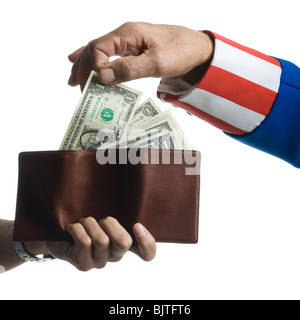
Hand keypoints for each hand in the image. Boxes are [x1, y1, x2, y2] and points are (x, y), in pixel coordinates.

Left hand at [45, 217, 155, 270]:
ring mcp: (100, 262)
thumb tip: (128, 196)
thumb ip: (117, 212)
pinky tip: (72, 228)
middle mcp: (115, 255)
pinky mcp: (84, 265)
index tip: (137, 225)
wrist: (57, 234)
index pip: (147, 253)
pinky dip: (77, 229)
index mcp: (125, 242)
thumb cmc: (85, 222)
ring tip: (82, 223)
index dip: (147, 243)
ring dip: (89, 224)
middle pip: (124, 242)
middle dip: (109, 223)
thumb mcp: (102, 215)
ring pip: (102, 240)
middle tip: (99, 219)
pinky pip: (85, 242)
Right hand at [68, 22, 213, 89]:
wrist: (197, 49)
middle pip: (94, 48)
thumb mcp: (157, 63)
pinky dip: (95, 61)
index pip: (99, 47)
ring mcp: (128, 42)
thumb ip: (129, 69)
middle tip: (77, 88)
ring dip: (84, 66)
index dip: (93, 66)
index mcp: (128, 33)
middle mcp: (124, 35)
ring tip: (72, 80)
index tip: (95, 84)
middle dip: (83, 68)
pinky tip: (81, 61)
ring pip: (98, 51)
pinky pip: (108, 55)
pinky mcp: (132, 50)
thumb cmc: (181, 52)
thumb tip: (102, 76)